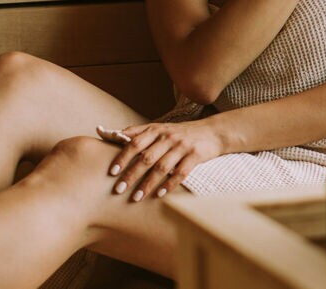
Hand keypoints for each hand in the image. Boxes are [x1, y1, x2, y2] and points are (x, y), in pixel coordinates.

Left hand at [106, 119, 221, 201]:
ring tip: (136, 198)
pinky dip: (169, 184)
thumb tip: (113, 135)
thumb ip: (139, 132)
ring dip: (147, 184)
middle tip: (118, 190)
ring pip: (162, 167)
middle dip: (131, 175)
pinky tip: (160, 195)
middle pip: (146, 157)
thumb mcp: (161, 128)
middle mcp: (168, 137)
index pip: (135, 143)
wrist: (213, 132)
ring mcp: (182, 146)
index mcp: (157, 130)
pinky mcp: (196, 155)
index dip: (123, 157)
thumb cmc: (182, 133)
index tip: (112, 172)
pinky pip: (181, 173)